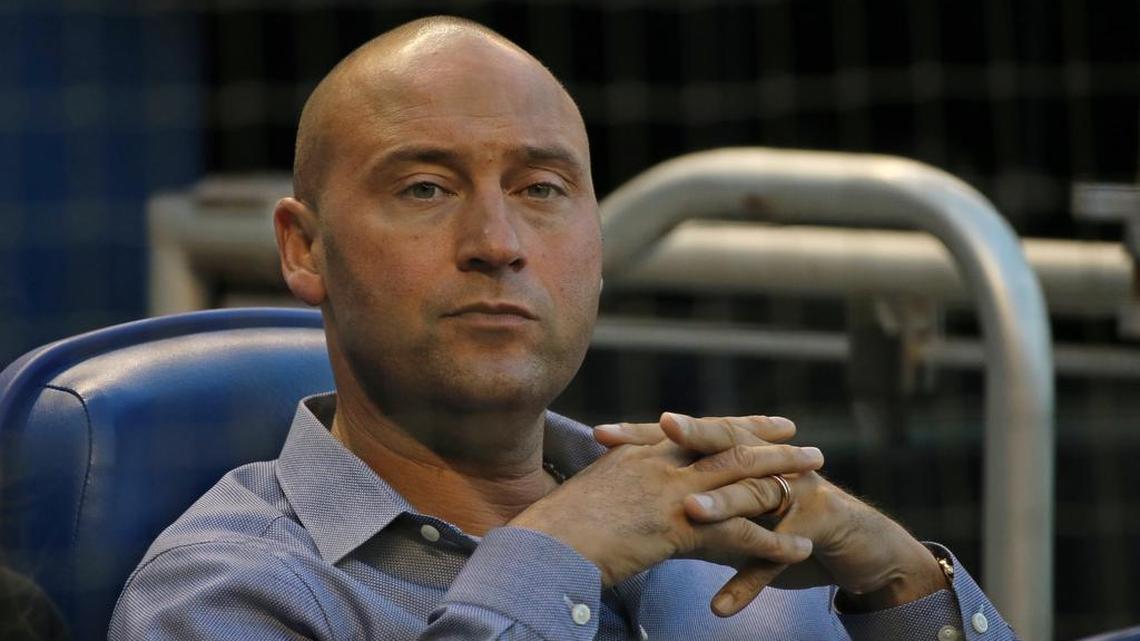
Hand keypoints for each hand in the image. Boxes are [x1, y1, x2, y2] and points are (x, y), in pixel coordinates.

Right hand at [508, 416, 824, 590]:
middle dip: (770, 441)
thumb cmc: (556, 530)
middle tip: (805, 440)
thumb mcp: (590, 495)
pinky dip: (773, 542)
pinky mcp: (680, 525)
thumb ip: (617, 487)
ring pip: (742, 478)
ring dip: (784, 479)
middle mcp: (661, 463)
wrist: (545, 546)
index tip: (764, 420)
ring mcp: (672, 491)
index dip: (733, 425)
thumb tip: (626, 491)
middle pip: (727, 444)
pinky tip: (799, 549)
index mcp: (640, 453)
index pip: (697, 430)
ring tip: (819, 481)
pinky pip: (740, 532)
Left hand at [596, 413, 948, 615]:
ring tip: (690, 514)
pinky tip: (720, 607)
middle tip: (662, 427)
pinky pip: (777, 558)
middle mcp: (766, 464)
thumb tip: (627, 510)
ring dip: (723, 506)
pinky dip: (749, 582)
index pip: (689, 438)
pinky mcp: (815, 529)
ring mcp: (794, 492)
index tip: (603, 432)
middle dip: (693, 435)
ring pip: (755, 495)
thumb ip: (689, 507)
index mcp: (739, 455)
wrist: (855, 545)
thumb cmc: (779, 525)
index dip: (646, 433)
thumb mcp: (730, 512)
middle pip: (726, 444)